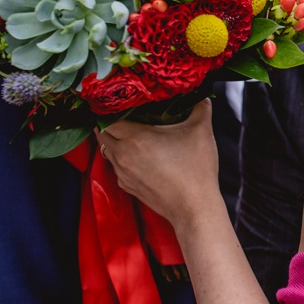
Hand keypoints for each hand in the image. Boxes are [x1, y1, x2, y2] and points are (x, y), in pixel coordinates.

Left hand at [98, 99, 221, 228]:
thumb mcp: (202, 132)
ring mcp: (123, 173)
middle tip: (121, 113)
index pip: (106, 117)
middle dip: (107, 122)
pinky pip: (116, 167)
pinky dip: (121, 158)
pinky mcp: (127, 186)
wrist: (194, 208)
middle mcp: (123, 155)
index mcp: (136, 138)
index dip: (108, 107)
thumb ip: (201, 108)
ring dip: (113, 140)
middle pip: (101, 133)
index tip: (117, 101)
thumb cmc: (196, 171)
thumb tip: (202, 95)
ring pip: (107, 150)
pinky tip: (137, 155)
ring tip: (128, 132)